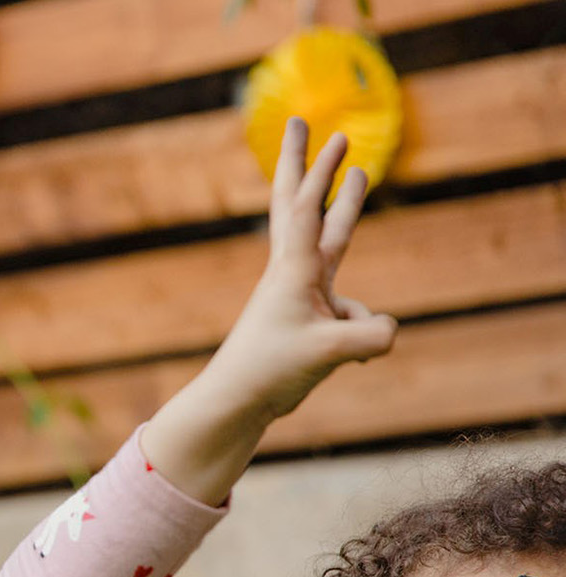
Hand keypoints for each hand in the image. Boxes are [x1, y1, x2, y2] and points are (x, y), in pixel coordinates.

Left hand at [207, 118, 398, 424]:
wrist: (237, 400)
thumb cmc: (271, 370)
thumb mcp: (331, 352)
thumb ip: (373, 336)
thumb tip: (390, 329)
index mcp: (292, 270)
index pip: (305, 208)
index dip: (316, 170)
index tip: (324, 132)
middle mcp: (294, 272)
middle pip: (302, 205)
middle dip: (308, 163)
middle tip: (311, 125)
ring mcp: (303, 293)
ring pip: (334, 246)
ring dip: (347, 214)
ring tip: (359, 184)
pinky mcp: (312, 317)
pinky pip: (356, 317)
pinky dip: (360, 337)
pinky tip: (342, 362)